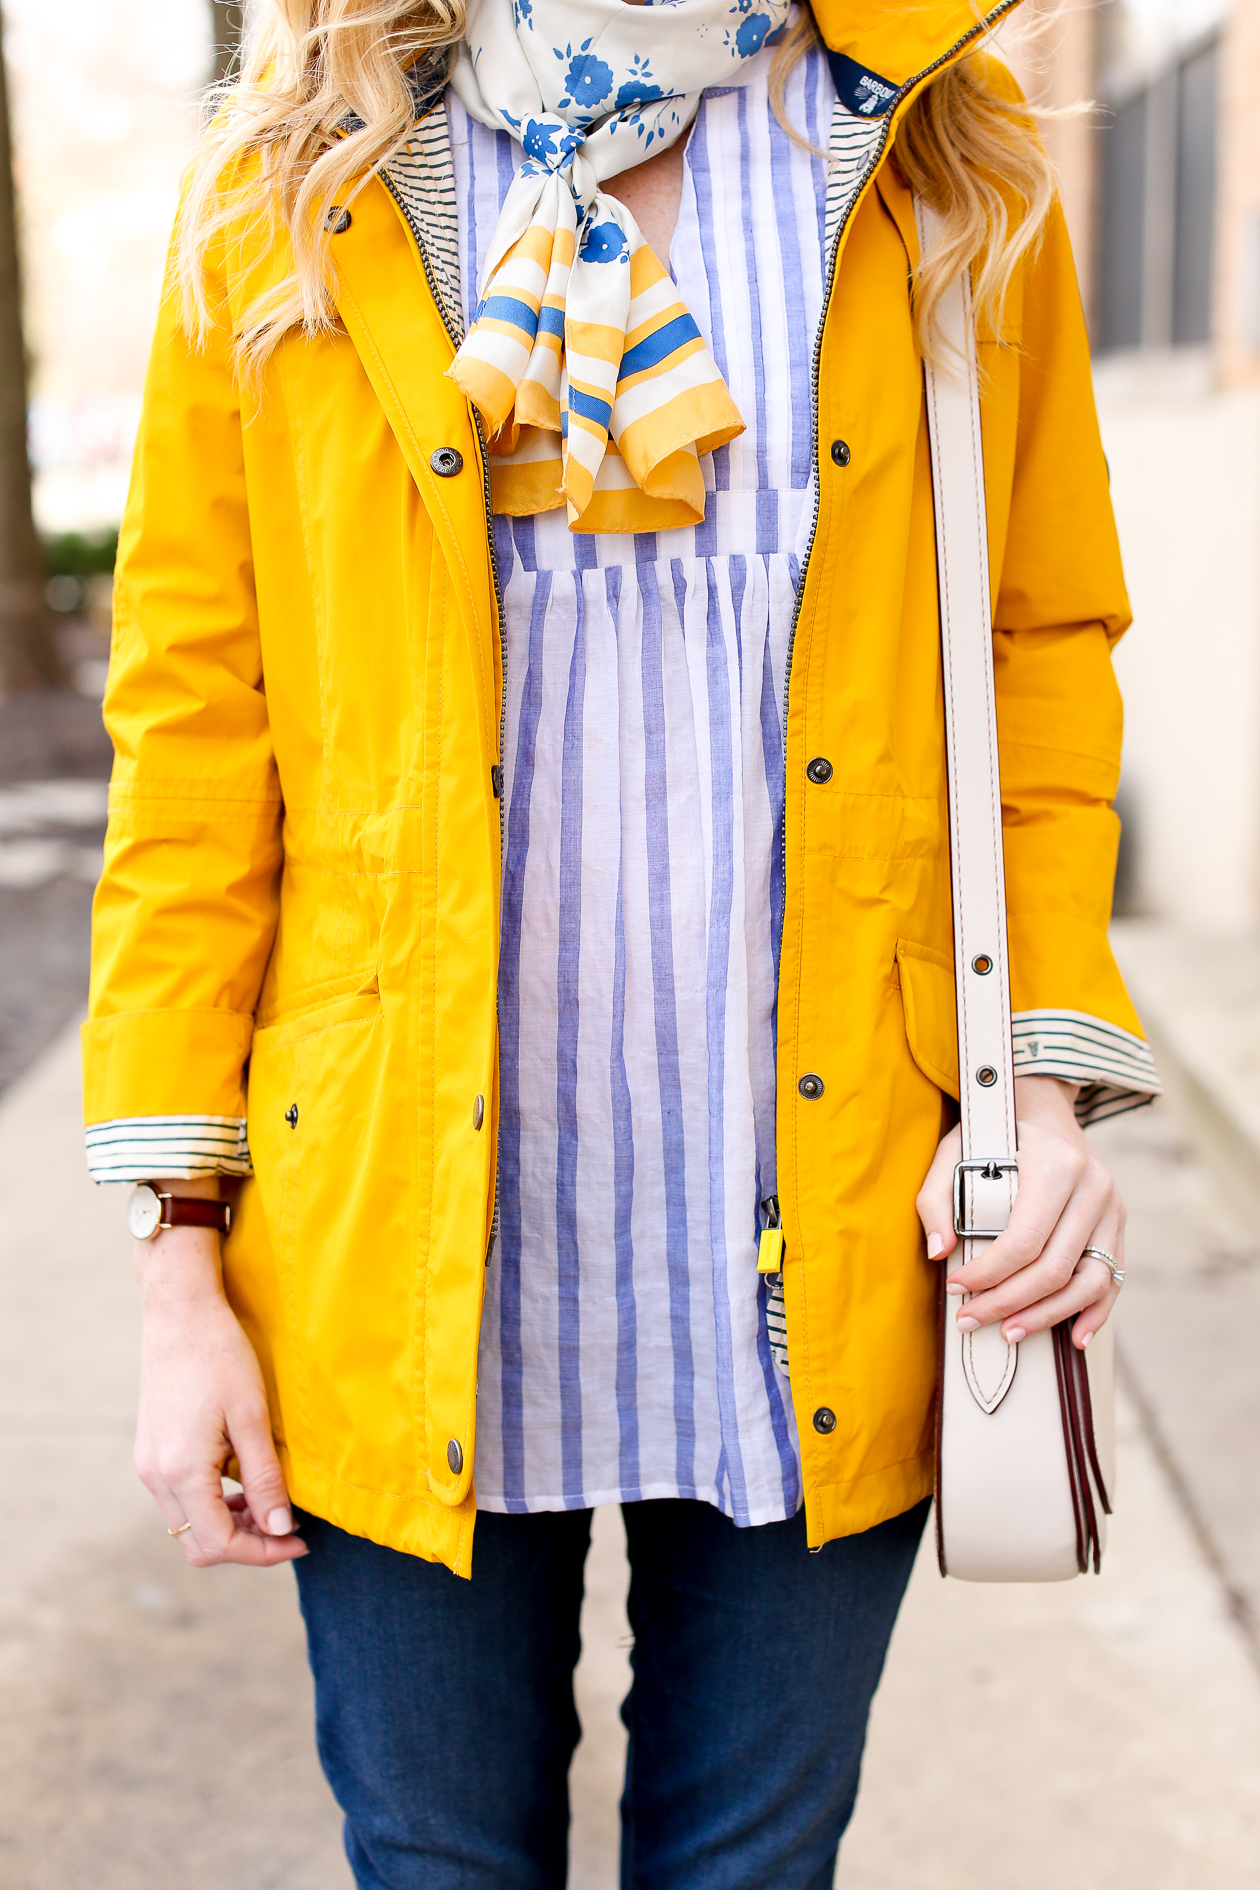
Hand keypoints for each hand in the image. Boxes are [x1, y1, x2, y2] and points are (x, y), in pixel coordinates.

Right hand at [132, 1181, 306, 1568]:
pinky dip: (212, 1502)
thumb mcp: (252, 1417)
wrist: (180, 1312)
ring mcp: (148, 1464)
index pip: (219, 1544)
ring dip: (230, 1524)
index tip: (300, 1540)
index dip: (262, 1552)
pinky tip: (243, 1482)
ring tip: (272, 1504)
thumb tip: (280, 1529)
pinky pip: (181, 1497)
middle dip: (246, 1545)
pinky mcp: (150, 1450)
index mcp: (180, 1471)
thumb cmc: (220, 1356)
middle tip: (289, 1528)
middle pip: (198, 1544)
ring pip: (188, 1523)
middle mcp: (156, 1476)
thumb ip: (265, 1478)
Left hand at [915, 1075, 1124, 1351]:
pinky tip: (1074, 1337)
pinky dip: (1096, 1312)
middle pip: (1055, 1267)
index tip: (956, 1289)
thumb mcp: (954, 1149)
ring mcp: (1112, 1206)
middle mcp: (1093, 1186)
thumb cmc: (993, 1131)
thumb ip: (936, 1197)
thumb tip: (938, 1252)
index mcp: (1055, 1165)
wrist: (1042, 1107)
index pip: (1024, 1240)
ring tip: (1010, 1333)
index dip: (988, 1274)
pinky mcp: (1117, 1223)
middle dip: (1009, 1302)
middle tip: (971, 1320)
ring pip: (1090, 1281)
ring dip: (1049, 1316)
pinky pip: (1113, 1277)